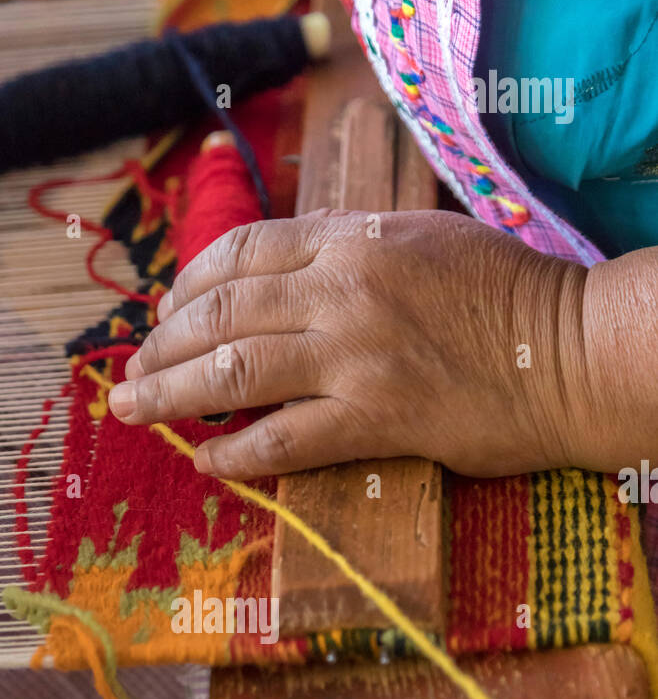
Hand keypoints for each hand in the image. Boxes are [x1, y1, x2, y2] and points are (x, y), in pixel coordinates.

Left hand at [108, 208, 592, 479]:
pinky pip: (282, 441)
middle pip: (219, 315)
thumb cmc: (503, 294)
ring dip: (170, 396)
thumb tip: (276, 279)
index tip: (165, 314)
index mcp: (351, 236)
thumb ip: (346, 248)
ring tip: (135, 413)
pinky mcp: (375, 420)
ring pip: (233, 375)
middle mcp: (341, 289)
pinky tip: (205, 462)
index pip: (239, 251)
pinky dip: (234, 455)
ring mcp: (355, 356)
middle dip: (159, 347)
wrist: (570, 352)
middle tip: (129, 376)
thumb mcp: (420, 238)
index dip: (186, 286)